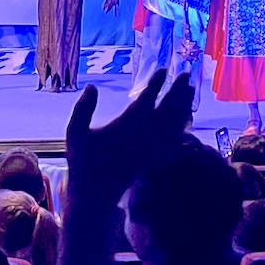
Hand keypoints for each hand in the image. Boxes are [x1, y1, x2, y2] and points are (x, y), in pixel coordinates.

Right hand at [65, 70, 195, 214]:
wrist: (96, 194)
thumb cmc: (83, 162)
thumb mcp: (75, 133)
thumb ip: (83, 108)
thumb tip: (92, 86)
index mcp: (124, 127)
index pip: (146, 100)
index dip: (156, 83)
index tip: (164, 69)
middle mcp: (143, 136)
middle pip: (167, 108)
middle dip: (178, 90)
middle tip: (186, 73)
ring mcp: (151, 147)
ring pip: (174, 122)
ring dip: (184, 104)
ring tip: (190, 88)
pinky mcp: (155, 156)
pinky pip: (173, 138)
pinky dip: (182, 124)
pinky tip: (186, 114)